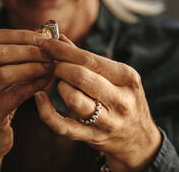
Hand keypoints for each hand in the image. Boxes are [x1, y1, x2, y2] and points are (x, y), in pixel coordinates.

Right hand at [0, 29, 53, 161]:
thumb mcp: (1, 74)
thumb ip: (17, 53)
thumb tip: (44, 31)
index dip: (22, 35)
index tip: (47, 38)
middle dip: (29, 50)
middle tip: (52, 52)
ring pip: (4, 74)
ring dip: (33, 67)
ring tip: (52, 66)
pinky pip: (13, 95)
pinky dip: (34, 85)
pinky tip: (47, 81)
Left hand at [34, 35, 161, 171]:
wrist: (139, 139)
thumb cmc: (125, 99)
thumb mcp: (118, 77)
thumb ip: (89, 59)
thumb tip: (60, 38)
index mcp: (127, 78)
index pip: (90, 60)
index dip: (64, 50)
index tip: (46, 42)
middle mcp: (120, 99)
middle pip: (80, 77)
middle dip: (60, 67)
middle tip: (53, 64)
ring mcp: (107, 121)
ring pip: (73, 99)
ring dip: (58, 87)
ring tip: (59, 83)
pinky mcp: (92, 137)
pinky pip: (62, 125)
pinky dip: (46, 111)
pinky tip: (39, 98)